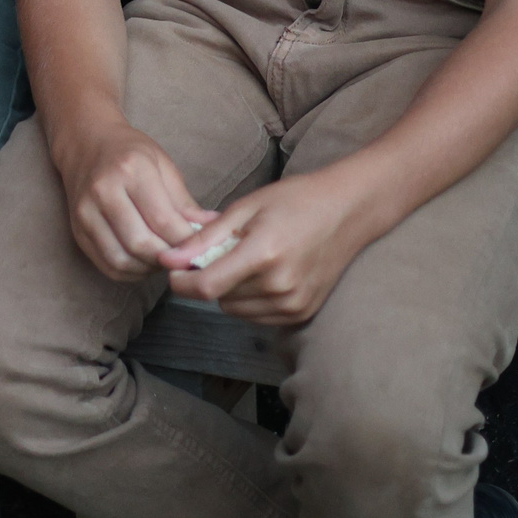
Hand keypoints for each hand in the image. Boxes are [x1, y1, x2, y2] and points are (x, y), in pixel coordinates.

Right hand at [54, 118, 217, 280]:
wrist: (85, 142)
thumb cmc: (129, 151)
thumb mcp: (163, 164)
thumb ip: (184, 202)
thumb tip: (214, 228)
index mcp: (130, 169)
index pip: (163, 220)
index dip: (186, 240)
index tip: (201, 246)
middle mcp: (103, 191)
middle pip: (141, 244)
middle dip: (168, 258)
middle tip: (184, 257)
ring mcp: (86, 212)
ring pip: (121, 259)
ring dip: (148, 269)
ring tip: (164, 260)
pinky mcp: (77, 230)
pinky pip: (106, 264)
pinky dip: (130, 272)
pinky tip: (144, 263)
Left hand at [161, 167, 380, 323]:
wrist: (347, 211)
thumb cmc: (296, 201)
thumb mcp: (246, 207)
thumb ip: (206, 237)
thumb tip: (169, 258)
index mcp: (263, 255)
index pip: (207, 286)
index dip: (181, 281)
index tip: (172, 269)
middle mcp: (280, 286)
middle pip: (219, 299)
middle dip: (208, 278)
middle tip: (219, 252)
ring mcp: (294, 304)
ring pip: (236, 310)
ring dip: (229, 291)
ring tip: (245, 260)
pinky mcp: (302, 313)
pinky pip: (257, 316)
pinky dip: (249, 300)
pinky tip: (262, 274)